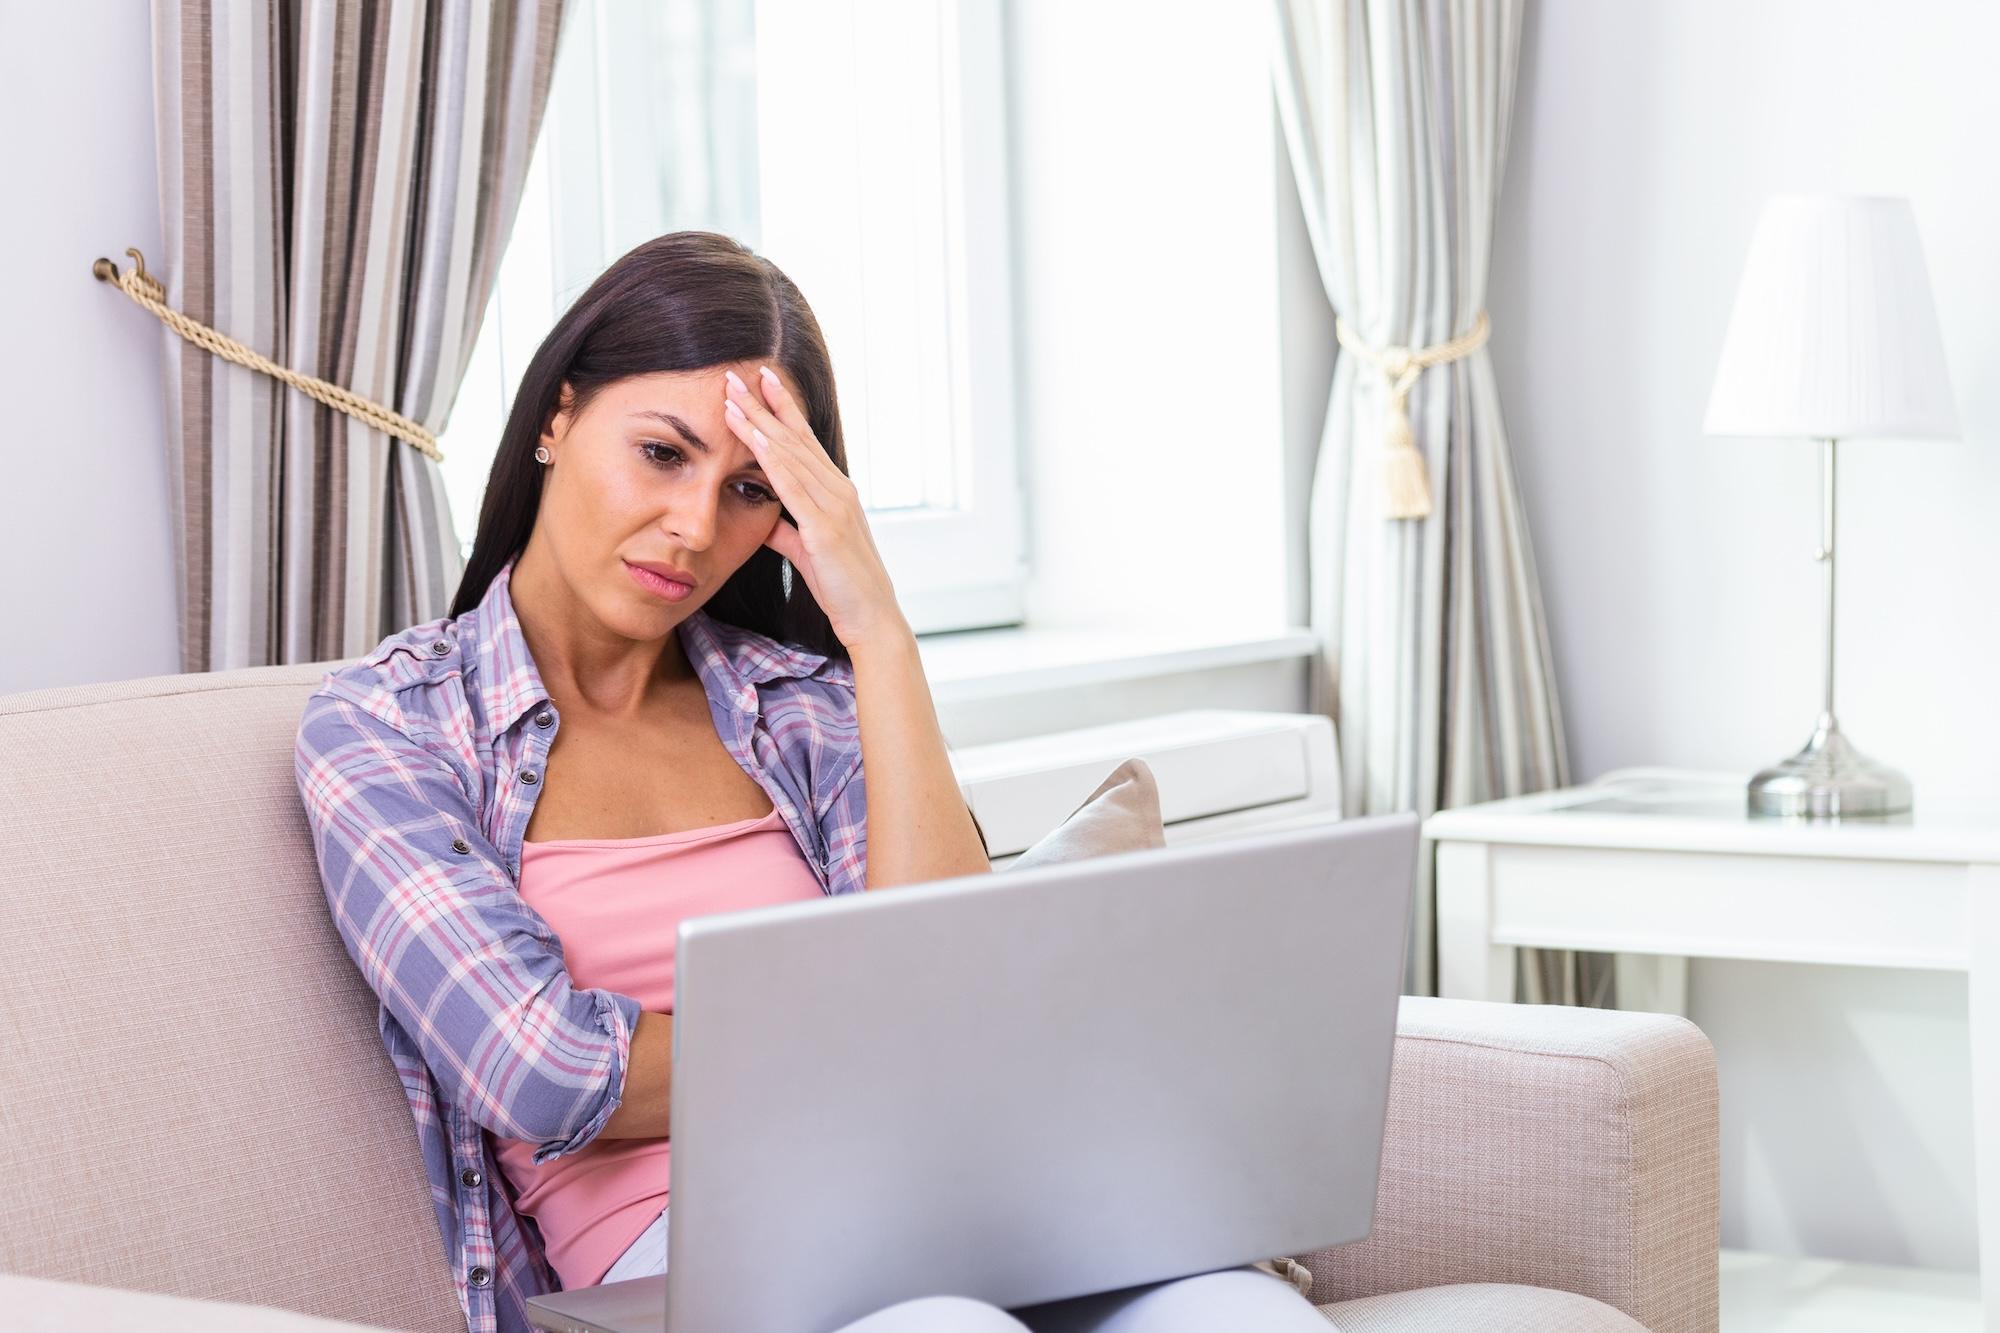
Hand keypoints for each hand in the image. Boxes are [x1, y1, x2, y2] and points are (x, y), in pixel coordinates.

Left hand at [720, 366, 907, 651]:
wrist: (871, 618)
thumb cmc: (843, 587)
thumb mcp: (807, 551)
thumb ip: (786, 530)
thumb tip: (764, 517)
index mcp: (835, 492)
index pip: (803, 442)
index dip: (782, 409)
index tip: (760, 382)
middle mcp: (838, 490)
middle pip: (794, 438)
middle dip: (764, 404)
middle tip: (737, 373)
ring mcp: (834, 506)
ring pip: (790, 454)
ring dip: (759, 423)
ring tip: (732, 396)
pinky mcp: (825, 527)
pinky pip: (793, 486)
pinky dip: (772, 459)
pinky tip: (754, 438)